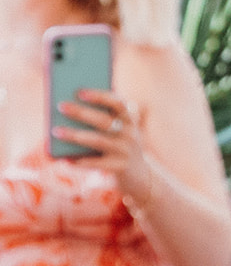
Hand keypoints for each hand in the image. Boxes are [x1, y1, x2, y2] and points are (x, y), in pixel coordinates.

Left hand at [54, 88, 154, 203]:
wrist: (138, 174)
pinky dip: (81, 161)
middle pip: (105, 120)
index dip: (100, 96)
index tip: (80, 92)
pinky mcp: (120, 167)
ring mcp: (126, 150)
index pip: (118, 103)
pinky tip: (65, 159)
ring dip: (76, 135)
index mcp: (129, 119)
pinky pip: (98, 163)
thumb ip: (101, 120)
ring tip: (56, 130)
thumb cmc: (118, 145)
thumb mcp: (117, 131)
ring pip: (98, 140)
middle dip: (82, 112)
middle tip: (61, 106)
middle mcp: (130, 133)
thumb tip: (66, 114)